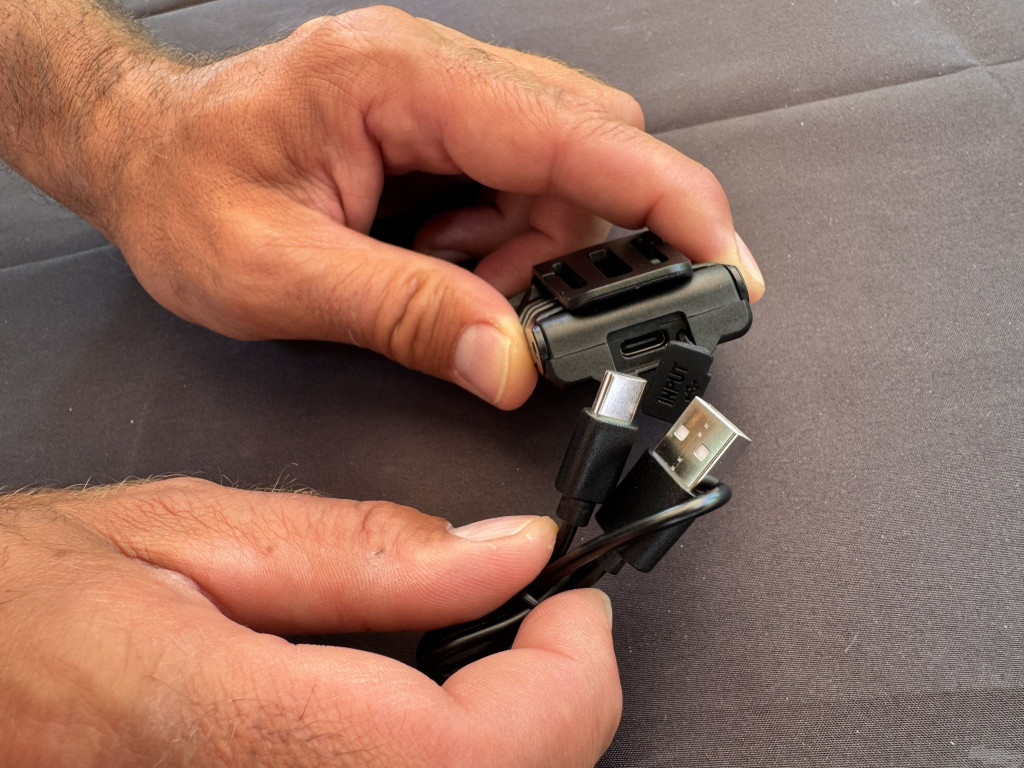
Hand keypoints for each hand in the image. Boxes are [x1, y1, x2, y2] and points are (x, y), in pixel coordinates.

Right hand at [0, 478, 619, 765]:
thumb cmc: (17, 607)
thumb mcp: (185, 532)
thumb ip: (361, 549)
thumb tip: (504, 553)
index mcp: (228, 726)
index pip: (472, 756)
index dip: (564, 685)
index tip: (573, 609)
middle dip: (552, 708)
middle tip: (538, 624)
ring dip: (511, 740)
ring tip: (480, 659)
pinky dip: (451, 761)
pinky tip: (420, 713)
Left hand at [91, 6, 762, 408]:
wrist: (140, 154)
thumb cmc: (182, 195)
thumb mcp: (277, 274)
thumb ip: (403, 313)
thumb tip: (512, 364)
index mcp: (392, 82)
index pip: (567, 127)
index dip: (661, 194)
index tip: (721, 259)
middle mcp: (432, 75)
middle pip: (582, 150)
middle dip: (589, 247)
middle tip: (545, 326)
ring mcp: (442, 100)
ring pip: (559, 178)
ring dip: (543, 258)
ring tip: (466, 302)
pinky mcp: (443, 133)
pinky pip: (520, 192)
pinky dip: (512, 252)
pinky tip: (453, 276)